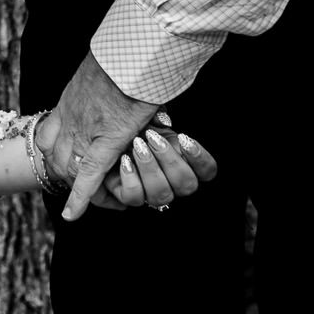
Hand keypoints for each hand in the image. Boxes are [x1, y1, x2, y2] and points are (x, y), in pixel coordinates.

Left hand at [46, 52, 162, 221]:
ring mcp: (85, 131)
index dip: (51, 150)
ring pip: (69, 167)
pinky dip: (80, 198)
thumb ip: (102, 89)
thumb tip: (116, 89)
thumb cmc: (124, 58)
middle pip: (54, 155)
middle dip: (61, 171)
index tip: (54, 158)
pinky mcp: (106, 141)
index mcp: (69, 102)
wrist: (132, 52)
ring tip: (82, 198)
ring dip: (74, 184)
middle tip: (72, 184)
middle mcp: (69, 119)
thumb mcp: (102, 73)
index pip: (48, 134)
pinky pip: (89, 176)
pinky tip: (72, 216)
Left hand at [101, 122, 219, 210]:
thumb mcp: (148, 119)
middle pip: (187, 184)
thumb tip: (162, 119)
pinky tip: (125, 160)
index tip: (183, 138)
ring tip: (137, 146)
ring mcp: (152, 193)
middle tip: (152, 138)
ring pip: (162, 194)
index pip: (207, 171)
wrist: (105, 138)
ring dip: (150, 169)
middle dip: (170, 160)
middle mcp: (173, 183)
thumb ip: (159, 117)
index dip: (200, 158)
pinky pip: (134, 197)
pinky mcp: (129, 196)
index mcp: (185, 164)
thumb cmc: (132, 127)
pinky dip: (130, 178)